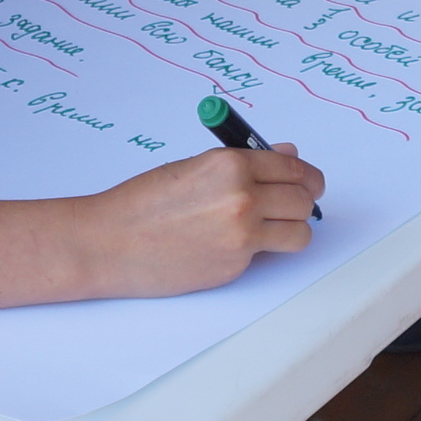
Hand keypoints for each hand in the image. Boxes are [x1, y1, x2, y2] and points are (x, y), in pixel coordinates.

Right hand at [80, 144, 322, 295]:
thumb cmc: (143, 202)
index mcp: (232, 164)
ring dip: (292, 230)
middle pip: (304, 201)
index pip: (294, 168)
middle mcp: (243, 197)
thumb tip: (288, 154)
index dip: (307, 177)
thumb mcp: (194, 168)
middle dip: (302, 202)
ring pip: (300, 233)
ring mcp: (242, 235)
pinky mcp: (236, 266)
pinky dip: (259, 251)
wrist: (110, 242)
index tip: (309, 183)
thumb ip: (245, 163)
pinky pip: (267, 255)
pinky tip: (231, 244)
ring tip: (271, 228)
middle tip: (292, 205)